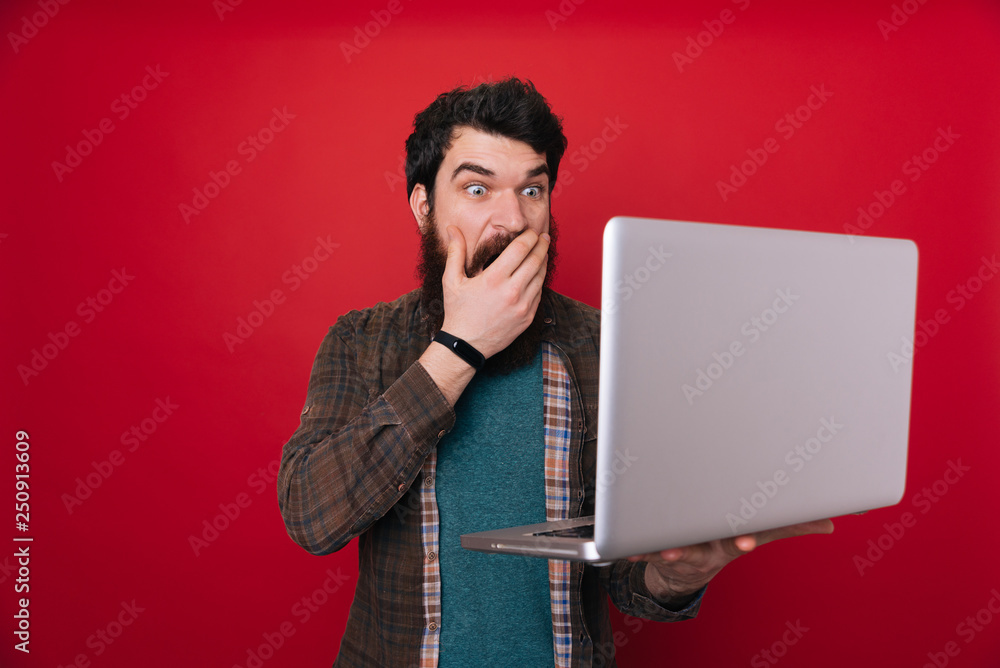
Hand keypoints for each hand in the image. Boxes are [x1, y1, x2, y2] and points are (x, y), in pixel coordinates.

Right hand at [439, 225, 548, 358]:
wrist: (466, 345)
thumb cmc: (458, 312)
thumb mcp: (451, 280)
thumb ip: (455, 252)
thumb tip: (452, 229)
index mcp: (494, 279)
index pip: (520, 249)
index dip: (529, 237)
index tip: (531, 231)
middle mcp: (512, 291)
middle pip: (535, 260)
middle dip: (542, 245)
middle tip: (543, 237)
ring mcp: (522, 306)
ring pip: (541, 277)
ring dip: (543, 262)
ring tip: (542, 253)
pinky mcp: (528, 317)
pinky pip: (539, 294)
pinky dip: (540, 281)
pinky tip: (537, 274)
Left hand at [628, 519, 834, 601]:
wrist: (683, 568)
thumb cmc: (722, 541)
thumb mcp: (757, 532)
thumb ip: (789, 524)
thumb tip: (829, 520)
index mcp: (732, 539)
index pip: (743, 539)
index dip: (745, 540)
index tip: (745, 542)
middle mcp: (708, 546)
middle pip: (709, 545)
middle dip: (709, 543)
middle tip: (700, 545)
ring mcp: (683, 549)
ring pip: (678, 549)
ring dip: (671, 550)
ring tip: (665, 548)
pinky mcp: (656, 550)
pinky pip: (645, 550)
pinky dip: (637, 550)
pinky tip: (629, 550)